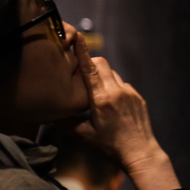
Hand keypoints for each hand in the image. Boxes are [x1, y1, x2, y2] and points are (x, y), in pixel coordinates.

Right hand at [61, 37, 179, 189]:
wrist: (140, 152)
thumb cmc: (110, 146)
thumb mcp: (83, 136)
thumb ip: (65, 123)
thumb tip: (49, 116)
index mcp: (102, 98)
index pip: (90, 68)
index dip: (82, 52)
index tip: (77, 37)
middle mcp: (117, 91)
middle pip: (102, 64)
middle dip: (89, 64)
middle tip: (79, 75)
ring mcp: (130, 92)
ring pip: (112, 75)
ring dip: (101, 78)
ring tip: (94, 95)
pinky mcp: (137, 97)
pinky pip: (122, 85)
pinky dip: (113, 88)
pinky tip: (109, 105)